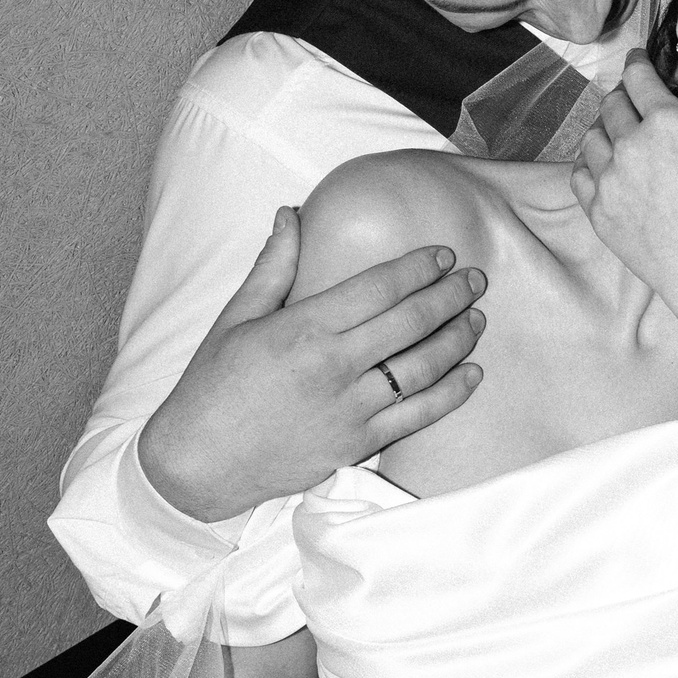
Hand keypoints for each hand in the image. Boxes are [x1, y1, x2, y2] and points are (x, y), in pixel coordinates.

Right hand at [139, 209, 486, 522]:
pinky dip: (451, 394)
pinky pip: (418, 416)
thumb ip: (274, 267)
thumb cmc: (213, 386)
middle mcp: (333, 366)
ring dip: (457, 340)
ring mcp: (350, 408)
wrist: (199, 462)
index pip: (378, 288)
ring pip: (423, 367)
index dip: (418, 268)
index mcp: (304, 328)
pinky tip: (472, 374)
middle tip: (476, 279)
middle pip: (410, 322)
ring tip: (477, 320)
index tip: (444, 255)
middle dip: (450, 296)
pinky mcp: (358, 445)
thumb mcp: (236, 318)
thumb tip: (291, 214)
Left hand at [572, 36, 677, 327]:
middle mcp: (628, 145)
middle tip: (637, 102)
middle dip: (624, 97)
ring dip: (605, 129)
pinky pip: (580, 174)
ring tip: (623, 136)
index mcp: (666, 122)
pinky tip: (609, 169)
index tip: (639, 63)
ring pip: (592, 137)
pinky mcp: (598, 212)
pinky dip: (591, 163)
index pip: (637, 77)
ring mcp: (608, 180)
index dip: (638, 65)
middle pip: (612, 105)